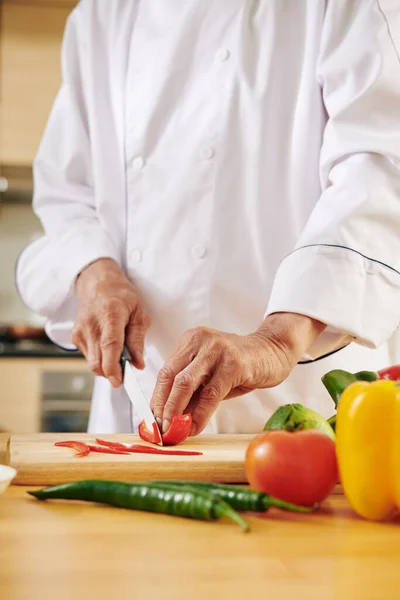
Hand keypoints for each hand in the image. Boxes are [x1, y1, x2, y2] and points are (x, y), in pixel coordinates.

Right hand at [72, 258, 150, 386]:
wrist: (99, 285)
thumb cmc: (123, 298)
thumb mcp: (140, 314)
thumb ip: (138, 340)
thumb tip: (138, 364)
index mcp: (110, 314)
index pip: (109, 346)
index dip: (113, 367)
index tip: (119, 381)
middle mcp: (91, 323)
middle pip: (97, 360)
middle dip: (111, 372)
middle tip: (125, 371)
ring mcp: (80, 330)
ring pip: (92, 362)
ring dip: (106, 365)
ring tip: (118, 352)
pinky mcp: (75, 337)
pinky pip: (89, 357)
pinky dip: (100, 358)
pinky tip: (106, 346)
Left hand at [150, 313, 324, 435]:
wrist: (274, 352)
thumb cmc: (241, 366)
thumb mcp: (212, 377)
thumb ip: (193, 394)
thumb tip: (171, 420)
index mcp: (190, 341)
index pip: (165, 372)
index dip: (156, 399)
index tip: (153, 422)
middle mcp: (200, 341)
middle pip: (170, 376)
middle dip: (162, 407)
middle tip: (160, 430)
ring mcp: (216, 350)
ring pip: (185, 383)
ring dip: (176, 411)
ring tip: (174, 431)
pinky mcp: (233, 363)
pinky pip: (211, 393)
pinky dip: (200, 414)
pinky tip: (195, 427)